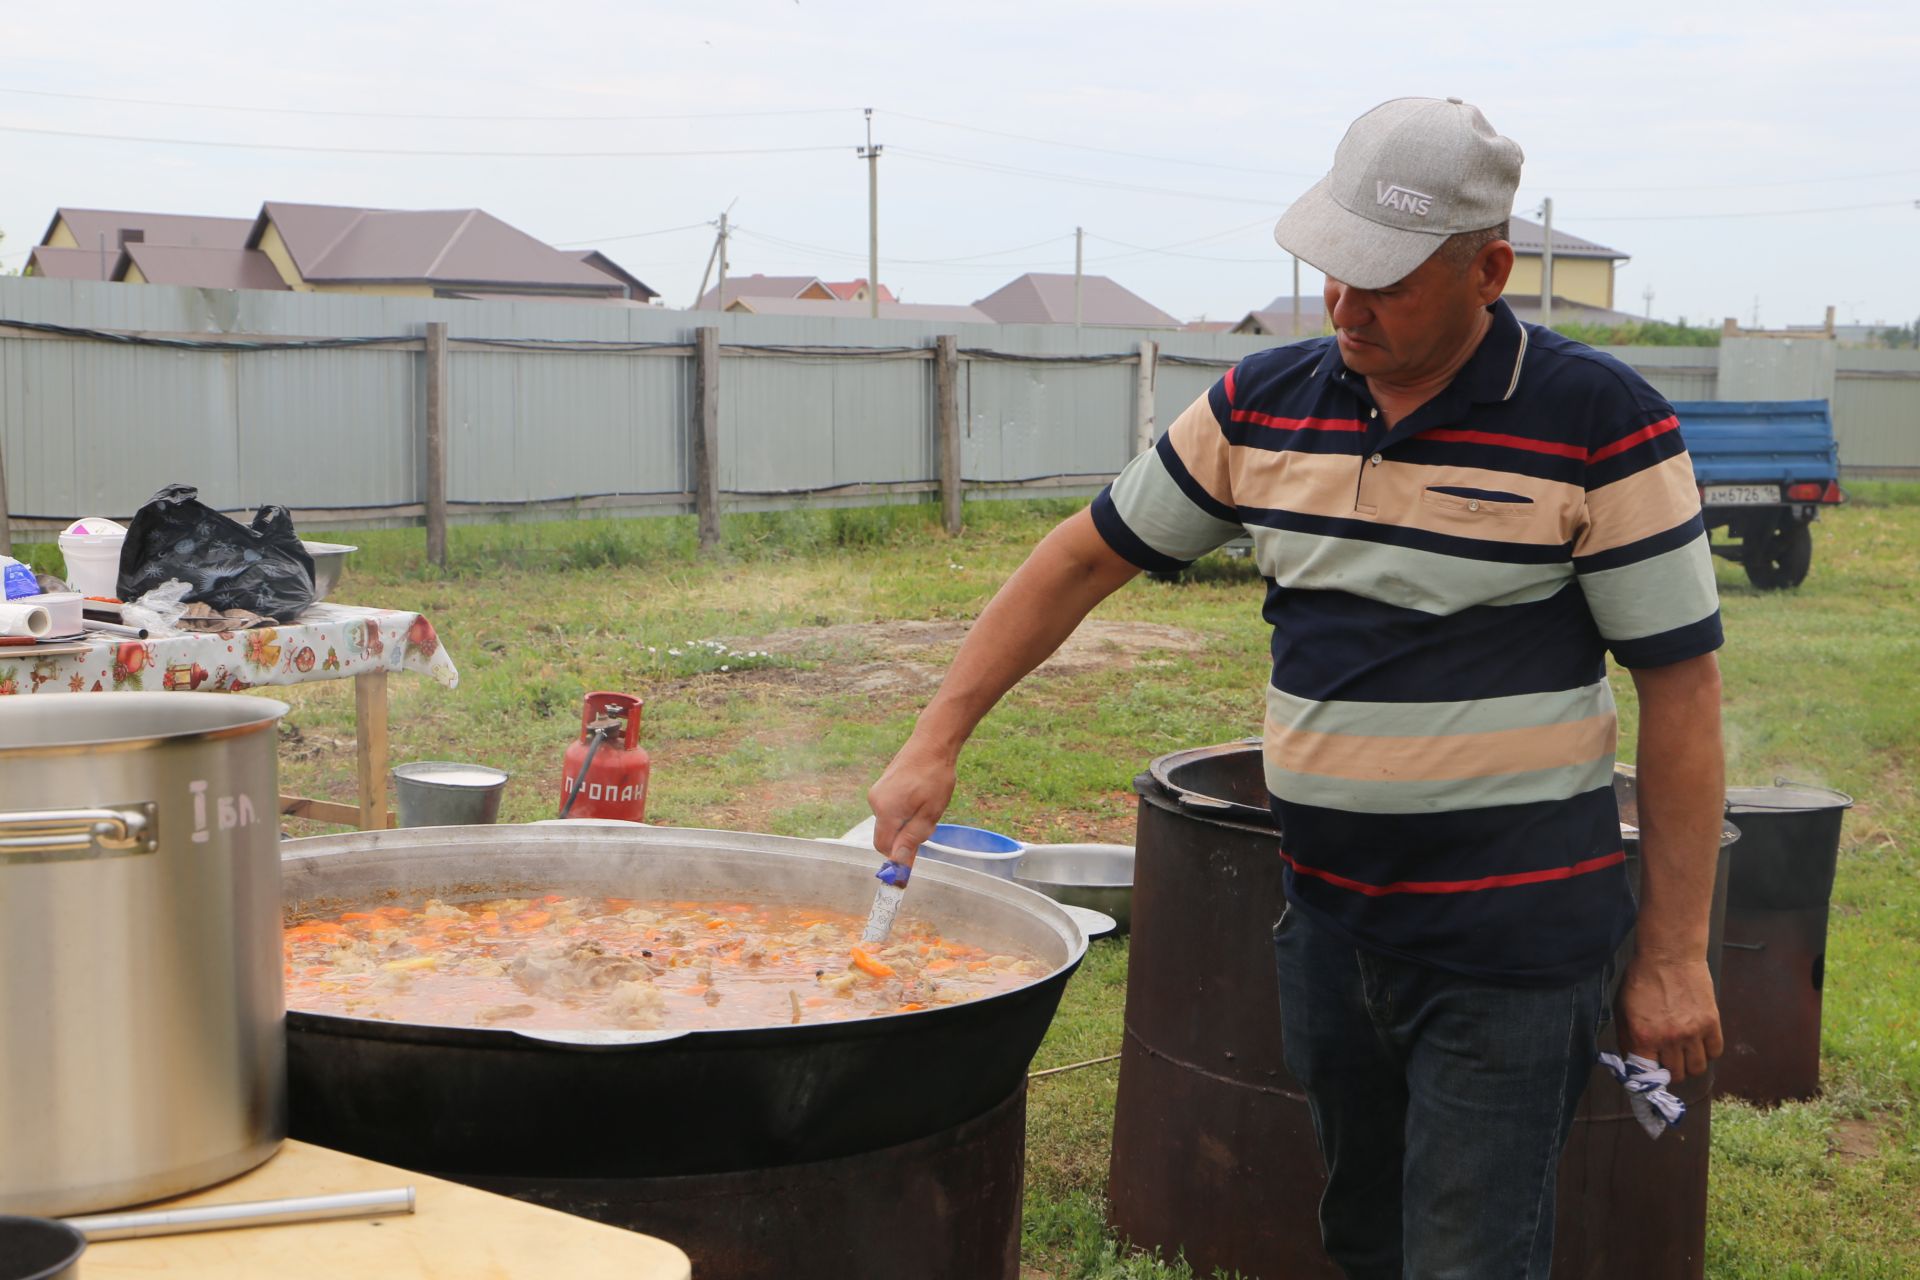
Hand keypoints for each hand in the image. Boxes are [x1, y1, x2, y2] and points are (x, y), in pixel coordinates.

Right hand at [867, 735, 957, 865]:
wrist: (932, 743)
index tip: (915, 855)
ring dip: (904, 823)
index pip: (883, 847)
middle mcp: (875, 802)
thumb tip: (897, 864)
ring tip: (926, 805)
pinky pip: (889, 808)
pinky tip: (919, 797)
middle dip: (903, 837)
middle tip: (926, 824)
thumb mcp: (929, 814)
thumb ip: (911, 840)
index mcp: (886, 811)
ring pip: (888, 821)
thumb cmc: (935, 777)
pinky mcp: (881, 785)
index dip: (897, 856)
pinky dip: (902, 811)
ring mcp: (876, 792)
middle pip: (885, 835)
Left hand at [1615, 954, 1722, 1081]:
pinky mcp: (1712, 1023)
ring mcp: (1693, 1032)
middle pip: (1675, 1074)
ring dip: (1689, 1065)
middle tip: (1667, 1061)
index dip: (1648, 1078)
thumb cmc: (1641, 979)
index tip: (1650, 1077)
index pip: (1648, 1075)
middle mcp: (1669, 1039)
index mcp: (1643, 1036)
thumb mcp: (1622, 1009)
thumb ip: (1627, 1038)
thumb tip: (1634, 1061)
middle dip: (1669, 1071)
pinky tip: (1698, 1043)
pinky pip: (1715, 1052)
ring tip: (1683, 1053)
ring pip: (1697, 1069)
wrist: (1669, 955)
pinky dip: (1707, 1052)